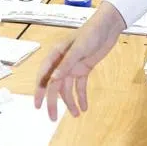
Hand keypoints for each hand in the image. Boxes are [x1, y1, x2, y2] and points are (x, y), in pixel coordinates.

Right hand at [34, 2, 125, 119]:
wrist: (108, 27)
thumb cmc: (91, 34)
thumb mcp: (78, 49)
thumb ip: (66, 64)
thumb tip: (53, 80)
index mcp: (56, 56)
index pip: (44, 76)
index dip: (39, 92)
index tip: (38, 106)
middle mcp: (62, 63)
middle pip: (55, 86)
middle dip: (54, 102)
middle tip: (53, 118)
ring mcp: (73, 66)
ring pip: (67, 88)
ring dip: (70, 102)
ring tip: (76, 115)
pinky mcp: (84, 68)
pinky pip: (80, 86)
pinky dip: (81, 96)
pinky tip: (84, 108)